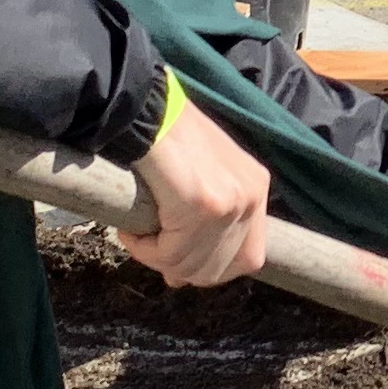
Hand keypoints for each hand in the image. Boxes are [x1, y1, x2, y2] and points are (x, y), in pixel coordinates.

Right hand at [119, 91, 271, 285]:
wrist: (146, 110)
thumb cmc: (166, 136)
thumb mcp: (201, 176)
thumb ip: (201, 223)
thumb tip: (180, 279)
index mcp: (256, 187)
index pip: (249, 257)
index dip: (214, 270)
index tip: (181, 270)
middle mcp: (251, 197)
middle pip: (220, 269)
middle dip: (182, 268)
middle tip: (151, 252)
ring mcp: (230, 203)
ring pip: (191, 265)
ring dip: (157, 258)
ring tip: (136, 234)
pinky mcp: (202, 207)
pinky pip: (170, 253)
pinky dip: (144, 249)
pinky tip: (130, 230)